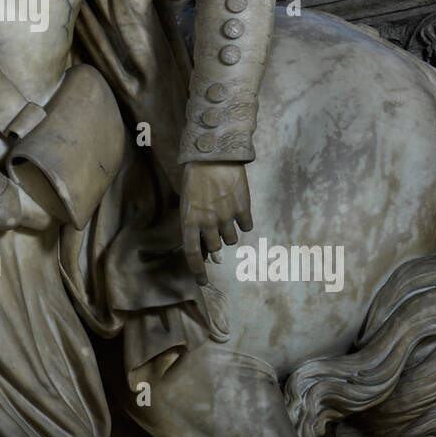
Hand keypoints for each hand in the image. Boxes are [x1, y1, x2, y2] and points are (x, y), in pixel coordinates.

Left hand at [180, 161, 252, 281]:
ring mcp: (226, 216)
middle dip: (215, 241)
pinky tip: (238, 206)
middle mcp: (207, 222)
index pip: (192, 254)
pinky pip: (246, 226)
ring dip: (229, 231)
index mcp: (189, 221)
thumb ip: (196, 226)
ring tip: (224, 211)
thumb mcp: (188, 203)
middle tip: (215, 226)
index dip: (198, 271)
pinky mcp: (242, 208)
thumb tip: (208, 252)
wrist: (213, 155)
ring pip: (231, 239)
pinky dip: (243, 220)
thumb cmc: (196, 179)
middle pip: (215, 247)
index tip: (202, 281)